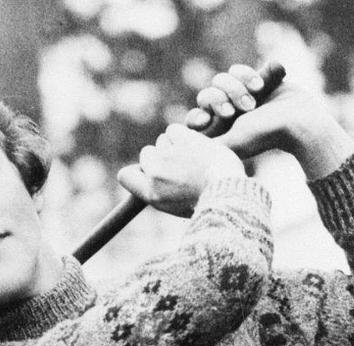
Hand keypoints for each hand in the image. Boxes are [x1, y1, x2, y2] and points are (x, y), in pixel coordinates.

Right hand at [117, 124, 246, 216]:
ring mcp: (167, 156)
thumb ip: (160, 189)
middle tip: (184, 166)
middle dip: (163, 155)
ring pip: (164, 141)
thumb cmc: (207, 201)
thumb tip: (149, 173)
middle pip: (148, 154)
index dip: (138, 170)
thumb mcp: (176, 205)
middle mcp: (155, 175)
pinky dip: (185, 135)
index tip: (150, 170)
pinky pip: (175, 130)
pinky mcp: (181, 139)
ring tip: (197, 161)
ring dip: (178, 145)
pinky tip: (199, 148)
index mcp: (151, 195)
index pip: (125, 176)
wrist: (228, 191)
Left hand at [188, 64, 353, 181]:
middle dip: (223, 96)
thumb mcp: (232, 143)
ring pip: (221, 79)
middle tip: (242, 108)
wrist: (297, 119)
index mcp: (218, 132)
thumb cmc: (265, 134)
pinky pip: (237, 69)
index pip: (195, 118)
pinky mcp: (252, 82)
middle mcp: (226, 115)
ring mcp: (239, 97)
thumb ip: (207, 144)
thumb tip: (181, 147)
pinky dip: (247, 74)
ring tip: (255, 96)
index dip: (198, 115)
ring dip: (237, 85)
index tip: (208, 120)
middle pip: (207, 94)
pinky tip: (261, 85)